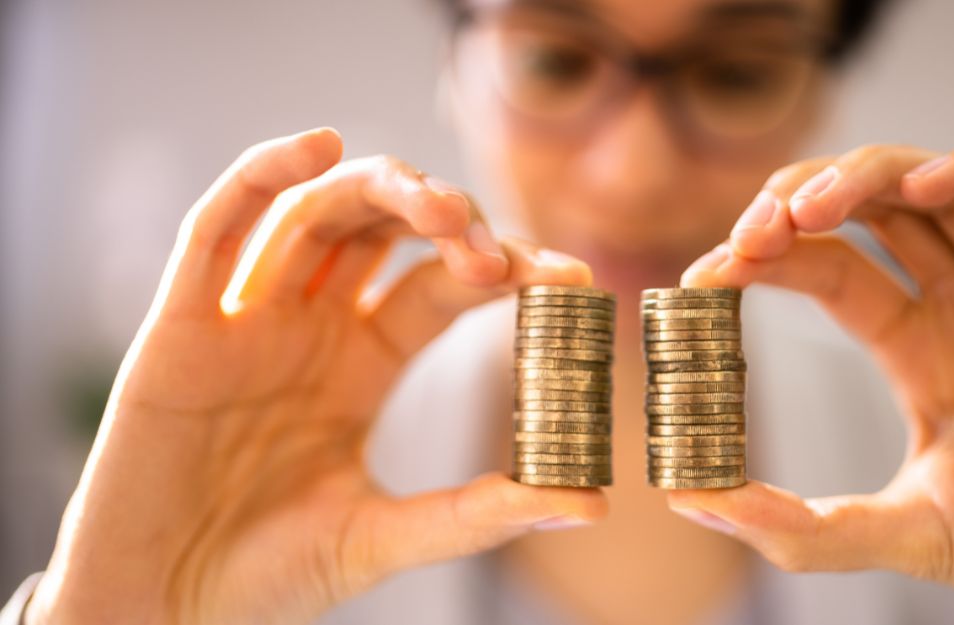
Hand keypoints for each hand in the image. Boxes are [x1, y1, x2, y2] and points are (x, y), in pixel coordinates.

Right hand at [25, 128, 606, 624]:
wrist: (165, 611)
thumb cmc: (266, 578)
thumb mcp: (384, 538)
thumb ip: (479, 515)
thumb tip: (587, 504)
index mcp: (362, 364)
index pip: (443, 286)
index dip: (502, 266)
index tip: (569, 274)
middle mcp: (310, 329)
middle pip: (383, 232)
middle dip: (445, 220)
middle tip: (495, 252)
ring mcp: (247, 322)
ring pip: (314, 215)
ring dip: (378, 191)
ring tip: (438, 206)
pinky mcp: (179, 329)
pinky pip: (214, 232)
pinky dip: (260, 177)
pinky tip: (317, 146)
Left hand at [670, 139, 953, 624]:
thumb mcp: (895, 533)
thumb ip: (796, 523)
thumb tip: (692, 500)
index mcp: (918, 348)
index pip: (831, 267)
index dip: (770, 254)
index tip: (709, 269)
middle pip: (878, 210)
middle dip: (808, 198)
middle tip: (754, 224)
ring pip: (946, 184)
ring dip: (872, 174)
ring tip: (808, 205)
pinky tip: (922, 186)